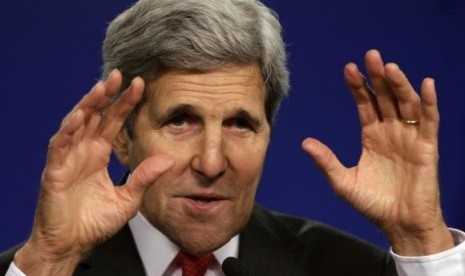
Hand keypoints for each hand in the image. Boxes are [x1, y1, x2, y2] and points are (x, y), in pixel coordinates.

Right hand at [14, 70, 173, 273]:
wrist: (72, 245)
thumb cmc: (96, 222)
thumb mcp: (129, 199)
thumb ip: (144, 177)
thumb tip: (169, 159)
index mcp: (99, 154)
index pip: (113, 121)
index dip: (125, 103)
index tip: (140, 85)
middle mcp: (84, 151)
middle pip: (95, 116)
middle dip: (107, 95)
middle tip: (120, 75)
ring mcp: (68, 158)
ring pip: (76, 123)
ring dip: (88, 104)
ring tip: (102, 87)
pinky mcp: (54, 171)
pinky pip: (59, 146)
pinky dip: (67, 130)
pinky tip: (79, 116)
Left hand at [302, 49, 453, 254]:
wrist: (398, 225)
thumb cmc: (372, 204)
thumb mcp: (343, 182)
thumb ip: (327, 161)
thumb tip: (304, 142)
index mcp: (371, 135)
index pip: (365, 103)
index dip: (358, 86)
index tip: (348, 68)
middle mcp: (390, 131)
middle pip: (385, 97)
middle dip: (378, 77)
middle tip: (370, 56)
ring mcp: (409, 137)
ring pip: (406, 104)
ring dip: (399, 85)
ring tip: (389, 67)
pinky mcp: (427, 147)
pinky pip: (429, 121)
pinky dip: (429, 103)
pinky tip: (426, 84)